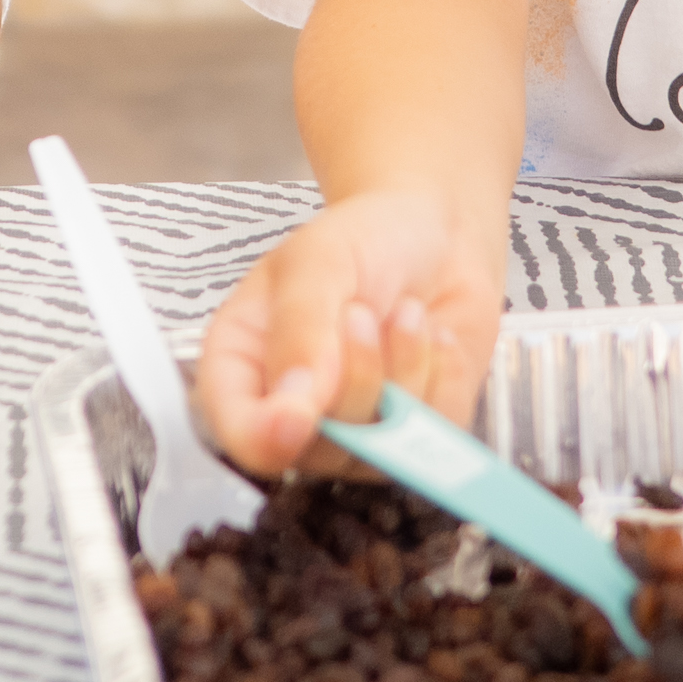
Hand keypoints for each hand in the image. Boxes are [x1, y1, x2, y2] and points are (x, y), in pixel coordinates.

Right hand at [192, 189, 507, 476]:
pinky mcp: (413, 433)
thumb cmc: (364, 240)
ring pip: (379, 447)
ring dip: (405, 369)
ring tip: (406, 310)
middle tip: (364, 312)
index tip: (300, 416)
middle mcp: (293, 409)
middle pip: (317, 446)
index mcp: (243, 364)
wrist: (437, 234)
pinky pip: (433, 433)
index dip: (263, 437)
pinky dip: (443, 377)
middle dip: (356, 376)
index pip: (239, 431)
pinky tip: (434, 335)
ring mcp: (353, 431)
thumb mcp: (318, 260)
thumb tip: (295, 402)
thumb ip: (300, 328)